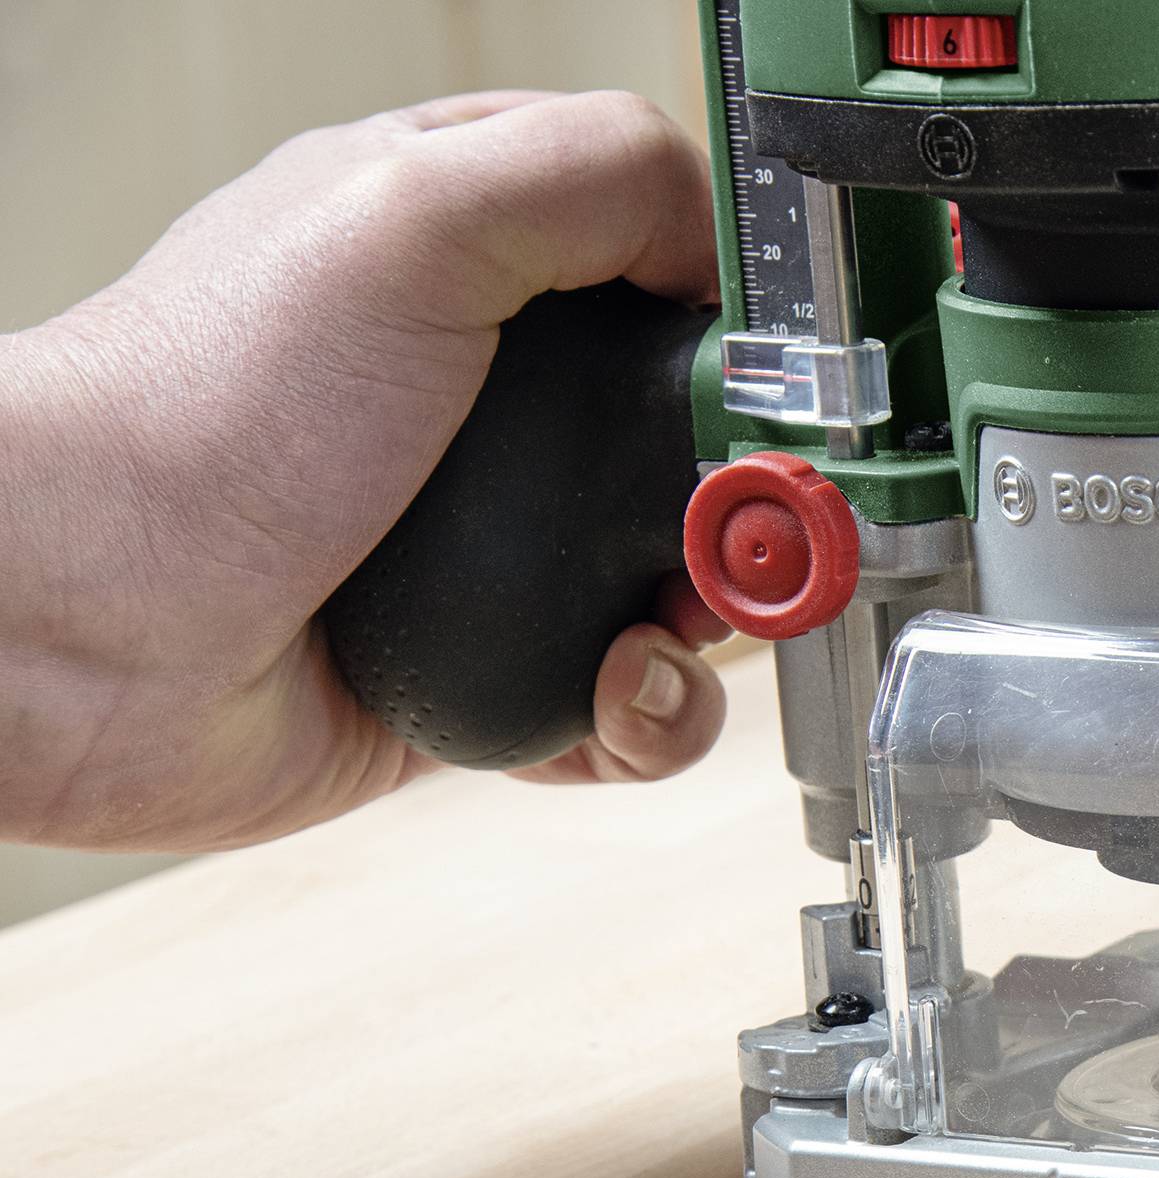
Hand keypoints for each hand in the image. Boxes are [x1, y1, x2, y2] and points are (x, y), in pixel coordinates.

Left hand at [0, 91, 725, 852]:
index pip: (668, 251)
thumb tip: (725, 242)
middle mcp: (487, 399)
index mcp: (467, 253)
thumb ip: (597, 175)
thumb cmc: (193, 414)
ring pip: (685, 581)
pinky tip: (608, 697)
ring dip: (710, 622)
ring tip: (654, 632)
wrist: (76, 630)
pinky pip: (629, 704)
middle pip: (703, 437)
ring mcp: (490, 541)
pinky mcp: (486, 668)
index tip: (778, 382)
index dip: (741, 317)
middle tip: (743, 526)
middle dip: (751, 495)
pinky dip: (648, 717)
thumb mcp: (410, 212)